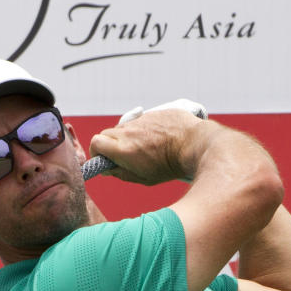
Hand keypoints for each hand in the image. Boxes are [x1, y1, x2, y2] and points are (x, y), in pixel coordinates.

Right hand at [89, 104, 206, 184]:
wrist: (195, 146)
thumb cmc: (170, 166)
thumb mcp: (143, 178)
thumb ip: (121, 173)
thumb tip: (107, 169)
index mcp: (122, 149)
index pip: (95, 142)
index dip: (97, 151)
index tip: (103, 158)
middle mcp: (128, 131)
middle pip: (107, 133)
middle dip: (111, 144)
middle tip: (123, 155)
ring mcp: (141, 119)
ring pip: (125, 126)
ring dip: (128, 136)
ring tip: (146, 147)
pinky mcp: (153, 112)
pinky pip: (142, 120)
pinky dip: (145, 129)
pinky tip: (159, 138)